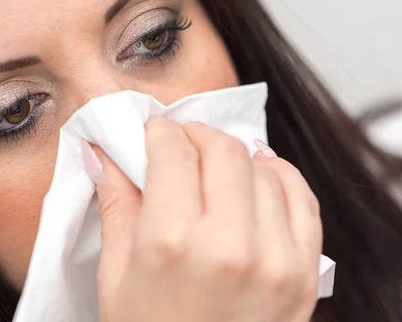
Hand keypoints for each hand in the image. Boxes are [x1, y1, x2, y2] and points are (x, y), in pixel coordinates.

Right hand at [84, 119, 321, 321]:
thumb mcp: (116, 275)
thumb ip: (115, 203)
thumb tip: (103, 153)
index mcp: (170, 242)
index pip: (171, 150)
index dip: (158, 132)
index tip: (152, 135)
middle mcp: (228, 244)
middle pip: (220, 149)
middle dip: (195, 135)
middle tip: (180, 146)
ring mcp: (274, 258)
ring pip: (261, 166)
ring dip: (233, 156)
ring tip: (213, 169)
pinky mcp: (303, 271)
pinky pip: (299, 197)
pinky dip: (277, 176)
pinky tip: (255, 179)